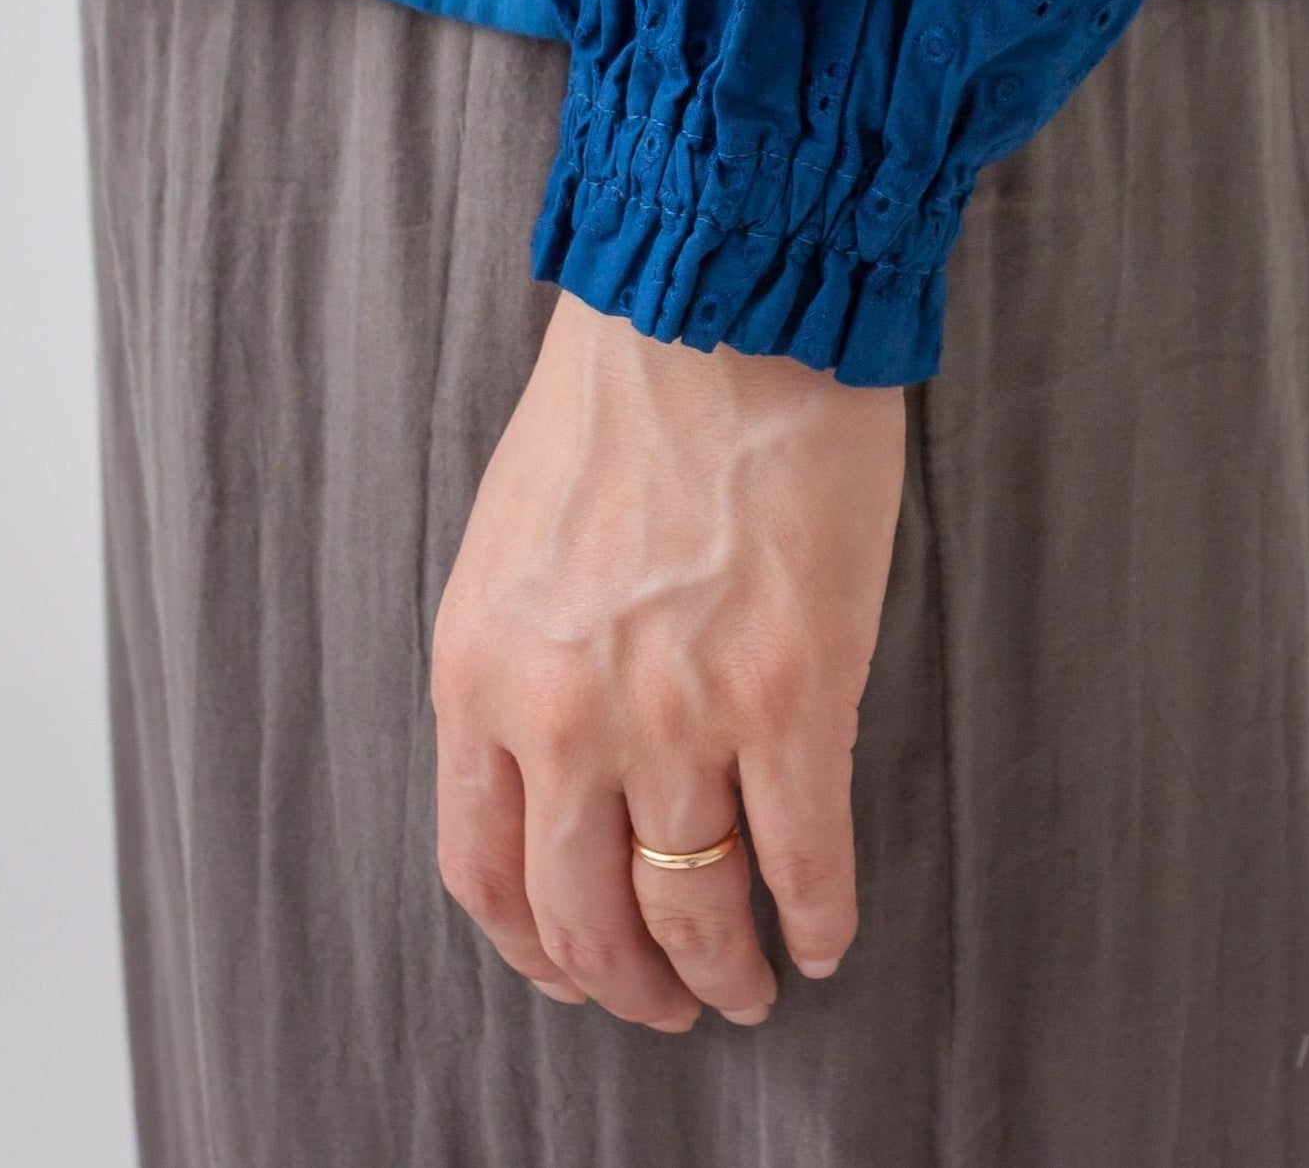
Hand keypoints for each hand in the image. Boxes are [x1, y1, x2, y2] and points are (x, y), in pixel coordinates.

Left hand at [431, 289, 906, 1031]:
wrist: (716, 303)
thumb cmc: (617, 397)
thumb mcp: (509, 540)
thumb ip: (519, 659)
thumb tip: (559, 761)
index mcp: (481, 672)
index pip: (483, 871)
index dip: (533, 949)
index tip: (573, 969)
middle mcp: (566, 715)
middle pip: (586, 917)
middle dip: (631, 986)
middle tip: (672, 1005)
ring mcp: (681, 712)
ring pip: (695, 908)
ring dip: (726, 970)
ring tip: (753, 983)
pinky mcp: (794, 691)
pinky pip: (805, 855)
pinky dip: (819, 915)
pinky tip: (827, 932)